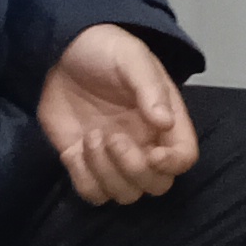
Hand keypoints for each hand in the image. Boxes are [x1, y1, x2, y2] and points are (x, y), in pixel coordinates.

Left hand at [38, 22, 198, 204]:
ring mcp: (114, 158)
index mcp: (165, 119)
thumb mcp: (131, 58)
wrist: (61, 52)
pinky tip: (74, 150)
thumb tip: (165, 122)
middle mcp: (144, 143)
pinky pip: (92, 194)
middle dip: (134, 169)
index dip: (173, 163)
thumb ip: (150, 88)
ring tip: (91, 136)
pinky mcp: (85, 165)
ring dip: (105, 172)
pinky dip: (83, 179)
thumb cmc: (104, 50)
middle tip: (113, 137)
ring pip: (124, 194)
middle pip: (157, 185)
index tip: (153, 153)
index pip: (184, 156)